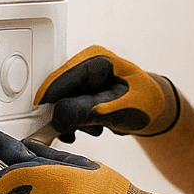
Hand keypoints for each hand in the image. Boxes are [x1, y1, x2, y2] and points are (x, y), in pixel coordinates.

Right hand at [35, 45, 180, 141]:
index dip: (47, 99)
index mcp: (95, 60)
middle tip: (70, 133)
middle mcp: (86, 67)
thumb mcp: (120, 108)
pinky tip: (92, 128)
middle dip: (63, 114)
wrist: (156, 111)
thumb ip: (90, 111)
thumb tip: (60, 115)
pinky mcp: (82, 95)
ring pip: (62, 103)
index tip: (37, 118)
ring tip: (96, 128)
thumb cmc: (147, 103)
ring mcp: (83, 81)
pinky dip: (75, 123)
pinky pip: (68, 109)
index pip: (60, 77)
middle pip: (58, 92)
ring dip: (72, 121)